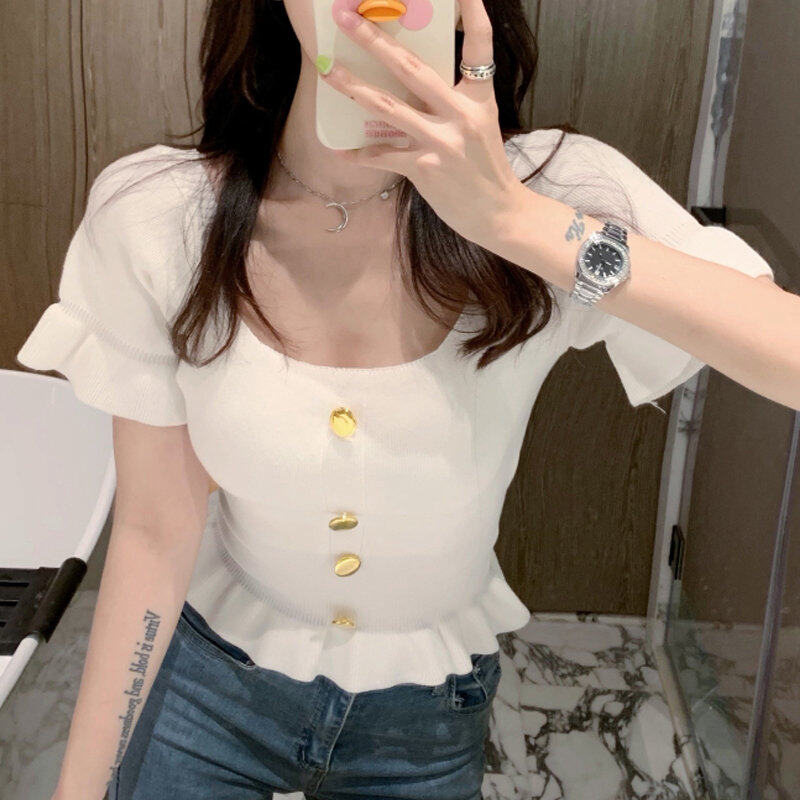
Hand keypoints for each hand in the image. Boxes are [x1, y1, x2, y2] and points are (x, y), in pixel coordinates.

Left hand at [317, 0, 521, 245]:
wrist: (499, 214)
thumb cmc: (487, 170)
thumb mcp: (481, 126)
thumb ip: (451, 103)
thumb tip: (410, 86)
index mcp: (478, 98)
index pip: (479, 47)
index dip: (472, 13)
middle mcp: (460, 115)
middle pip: (412, 68)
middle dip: (376, 40)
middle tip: (347, 18)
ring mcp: (441, 141)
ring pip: (388, 106)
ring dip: (353, 86)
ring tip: (327, 70)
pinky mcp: (425, 168)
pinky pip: (383, 156)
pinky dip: (360, 154)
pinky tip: (340, 150)